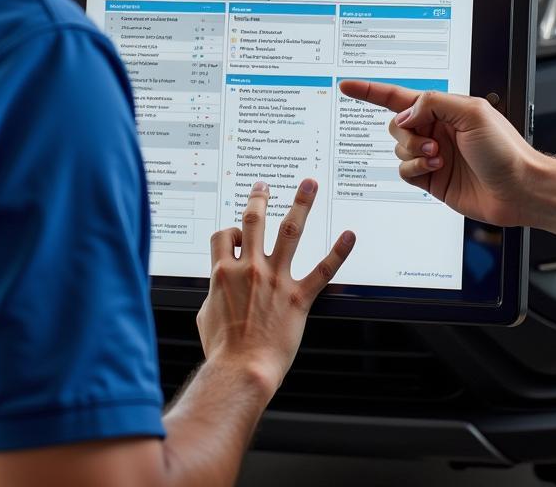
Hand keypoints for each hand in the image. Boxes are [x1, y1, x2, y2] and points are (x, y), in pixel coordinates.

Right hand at [197, 179, 354, 397]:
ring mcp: (276, 279)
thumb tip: (217, 289)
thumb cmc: (222, 349)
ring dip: (300, 204)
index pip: (224, 236)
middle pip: (254, 220)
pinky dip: (338, 251)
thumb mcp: (205, 316)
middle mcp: (250, 268)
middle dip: (259, 198)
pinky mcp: (298, 296)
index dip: (230, 232)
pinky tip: (349, 236)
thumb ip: (213, 294)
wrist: (241, 370)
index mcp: (223, 272)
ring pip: (289, 231)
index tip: (237, 234)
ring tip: (309, 184)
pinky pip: (322, 270)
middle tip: (264, 186)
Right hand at [338, 82, 541, 227]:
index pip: (400, 95)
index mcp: (444, 108)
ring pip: (397, 148)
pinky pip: (403, 171)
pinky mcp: (431, 179)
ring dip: (412, 152)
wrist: (519, 190)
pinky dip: (412, 169)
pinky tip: (432, 170)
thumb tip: (406, 113)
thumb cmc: (506, 150)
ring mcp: (432, 154)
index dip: (371, 91)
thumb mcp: (472, 112)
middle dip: (406, 132)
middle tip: (430, 142)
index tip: (347, 86)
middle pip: (396, 123)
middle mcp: (436, 129)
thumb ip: (433, 103)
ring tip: (438, 158)